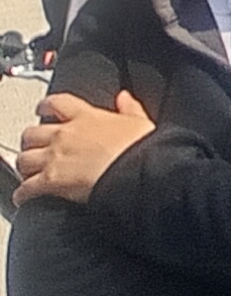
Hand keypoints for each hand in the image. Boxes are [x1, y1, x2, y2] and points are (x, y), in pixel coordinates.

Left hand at [15, 88, 153, 202]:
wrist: (138, 171)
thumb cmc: (141, 149)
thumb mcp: (141, 122)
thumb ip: (129, 108)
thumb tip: (124, 98)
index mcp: (86, 117)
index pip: (57, 103)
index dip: (46, 106)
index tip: (44, 109)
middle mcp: (65, 135)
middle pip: (31, 133)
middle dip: (31, 141)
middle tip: (36, 147)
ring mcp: (54, 158)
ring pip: (23, 159)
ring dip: (25, 167)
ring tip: (30, 173)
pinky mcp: (50, 181)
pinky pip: (26, 188)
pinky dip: (23, 194)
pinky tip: (26, 197)